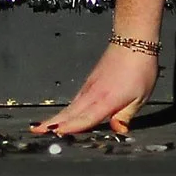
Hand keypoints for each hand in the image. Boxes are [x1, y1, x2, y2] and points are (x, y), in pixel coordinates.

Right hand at [31, 44, 158, 136]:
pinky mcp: (90, 82)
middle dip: (53, 123)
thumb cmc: (139, 68)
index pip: (85, 118)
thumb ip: (125, 115)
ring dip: (56, 117)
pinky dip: (67, 109)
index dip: (70, 128)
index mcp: (105, 99)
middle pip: (70, 112)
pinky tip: (64, 115)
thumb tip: (117, 130)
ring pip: (71, 106)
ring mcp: (89, 86)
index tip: (55, 133)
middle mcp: (93, 94)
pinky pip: (76, 100)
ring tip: (43, 126)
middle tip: (36, 131)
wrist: (133, 41)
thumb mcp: (140, 97)